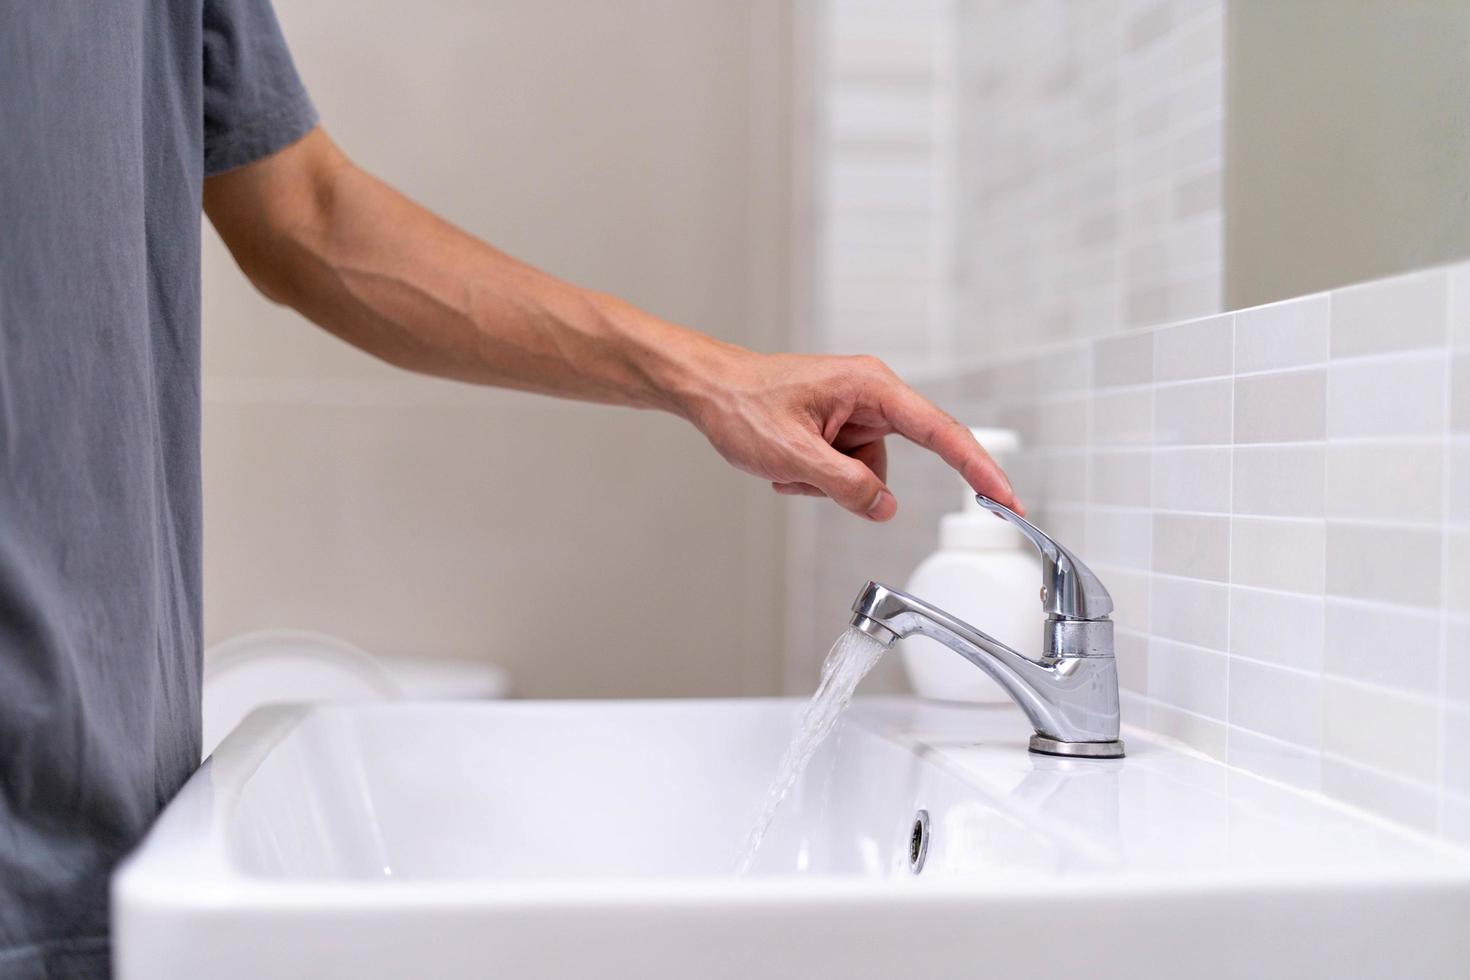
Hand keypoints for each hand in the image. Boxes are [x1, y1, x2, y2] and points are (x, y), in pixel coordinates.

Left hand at [687, 350, 1021, 521]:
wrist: (707, 389)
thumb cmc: (742, 404)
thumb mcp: (793, 455)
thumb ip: (846, 485)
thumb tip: (885, 508)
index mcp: (871, 387)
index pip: (941, 432)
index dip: (978, 468)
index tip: (1007, 498)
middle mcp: (870, 396)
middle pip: (888, 463)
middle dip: (848, 482)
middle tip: (801, 472)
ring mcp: (854, 412)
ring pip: (865, 474)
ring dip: (824, 482)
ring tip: (784, 464)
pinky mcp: (839, 427)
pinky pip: (844, 471)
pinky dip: (814, 477)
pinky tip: (784, 463)